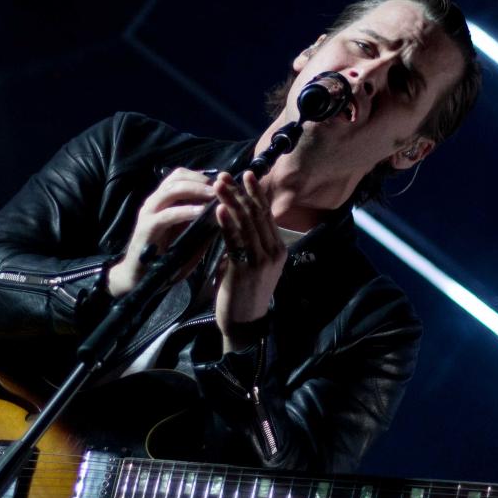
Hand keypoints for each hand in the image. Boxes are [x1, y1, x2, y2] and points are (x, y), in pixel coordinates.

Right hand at [107, 168, 215, 296]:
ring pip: (171, 190)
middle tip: (221, 187)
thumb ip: (202, 224)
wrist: (138, 278)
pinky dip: (185, 211)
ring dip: (195, 190)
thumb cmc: (164, 258)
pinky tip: (200, 213)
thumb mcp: (187, 237)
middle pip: (177, 177)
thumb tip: (224, 213)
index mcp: (164, 201)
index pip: (182, 176)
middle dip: (201, 179)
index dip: (203, 176)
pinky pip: (167, 215)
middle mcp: (155, 202)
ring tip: (214, 196)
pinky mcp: (146, 228)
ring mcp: (149, 213)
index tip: (223, 182)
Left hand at [213, 171, 286, 350]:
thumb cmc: (244, 292)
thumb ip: (249, 242)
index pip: (266, 214)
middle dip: (241, 192)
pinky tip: (219, 209)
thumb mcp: (254, 264)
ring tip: (219, 185)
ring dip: (231, 201)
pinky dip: (227, 223)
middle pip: (256, 214)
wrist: (244, 323)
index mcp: (278, 249)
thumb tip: (236, 218)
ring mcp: (261, 260)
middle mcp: (273, 251)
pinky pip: (235, 240)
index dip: (254, 193)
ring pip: (246, 223)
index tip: (244, 175)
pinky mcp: (245, 269)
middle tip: (227, 175)